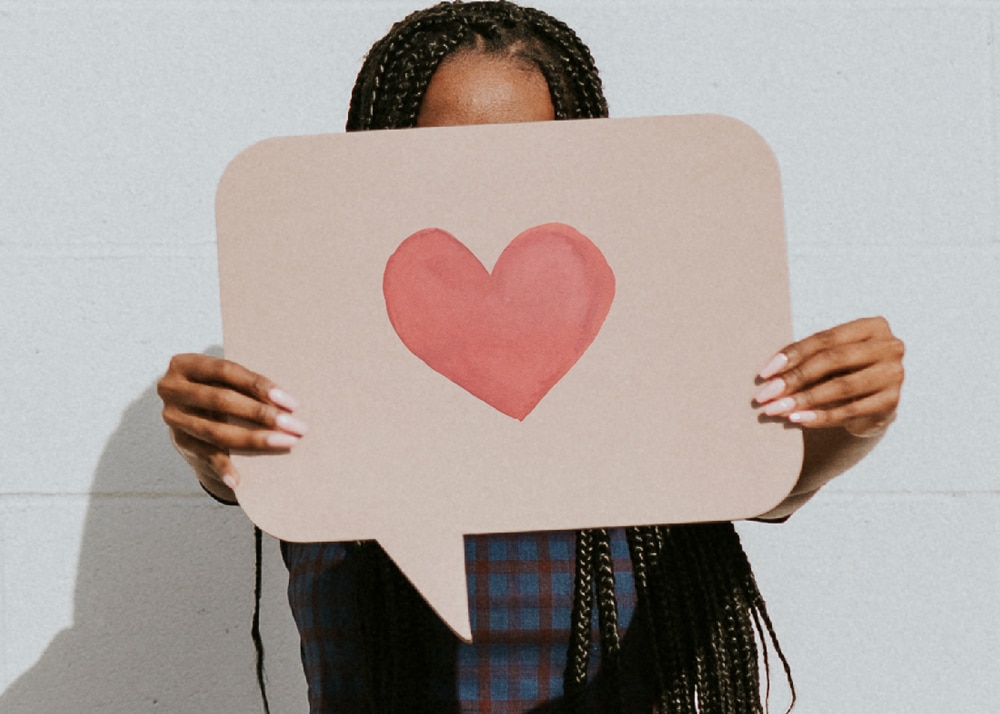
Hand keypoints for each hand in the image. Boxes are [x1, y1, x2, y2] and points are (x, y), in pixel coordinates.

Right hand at [157, 353, 306, 500]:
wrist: (188, 411)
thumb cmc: (218, 388)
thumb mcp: (223, 379)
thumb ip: (243, 384)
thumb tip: (286, 402)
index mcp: (185, 364)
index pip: (226, 371)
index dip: (258, 385)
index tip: (290, 402)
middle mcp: (172, 389)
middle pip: (222, 401)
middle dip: (262, 414)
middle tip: (296, 426)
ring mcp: (173, 417)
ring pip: (216, 431)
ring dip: (254, 439)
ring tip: (284, 443)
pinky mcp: (178, 441)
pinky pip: (205, 455)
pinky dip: (223, 467)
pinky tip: (238, 480)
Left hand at [753, 317, 903, 436]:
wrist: (873, 402)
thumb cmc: (845, 371)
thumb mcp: (829, 358)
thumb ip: (806, 360)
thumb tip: (769, 377)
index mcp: (872, 327)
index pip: (825, 339)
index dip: (792, 354)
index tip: (764, 373)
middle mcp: (889, 347)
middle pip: (834, 360)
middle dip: (795, 378)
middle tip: (767, 394)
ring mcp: (894, 374)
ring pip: (842, 386)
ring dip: (805, 399)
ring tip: (777, 409)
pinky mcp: (892, 402)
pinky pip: (850, 411)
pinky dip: (821, 416)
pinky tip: (799, 419)